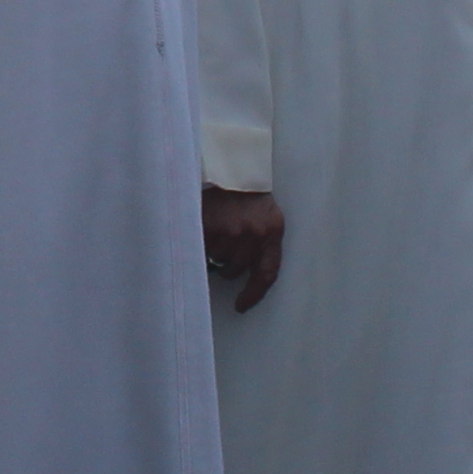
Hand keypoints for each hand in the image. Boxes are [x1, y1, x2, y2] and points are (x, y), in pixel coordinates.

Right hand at [203, 185, 287, 313]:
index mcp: (272, 232)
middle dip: (228, 264)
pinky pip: (202, 248)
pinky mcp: (210, 225)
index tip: (240, 306)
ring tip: (215, 230)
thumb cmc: (248, 196)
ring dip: (214, 251)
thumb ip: (260, 244)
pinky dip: (200, 244)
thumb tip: (240, 279)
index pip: (266, 274)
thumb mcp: (265, 218)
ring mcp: (231, 230)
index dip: (253, 294)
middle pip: (235, 270)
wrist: (232, 166)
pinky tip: (202, 231)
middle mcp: (254, 234)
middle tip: (224, 246)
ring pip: (217, 260)